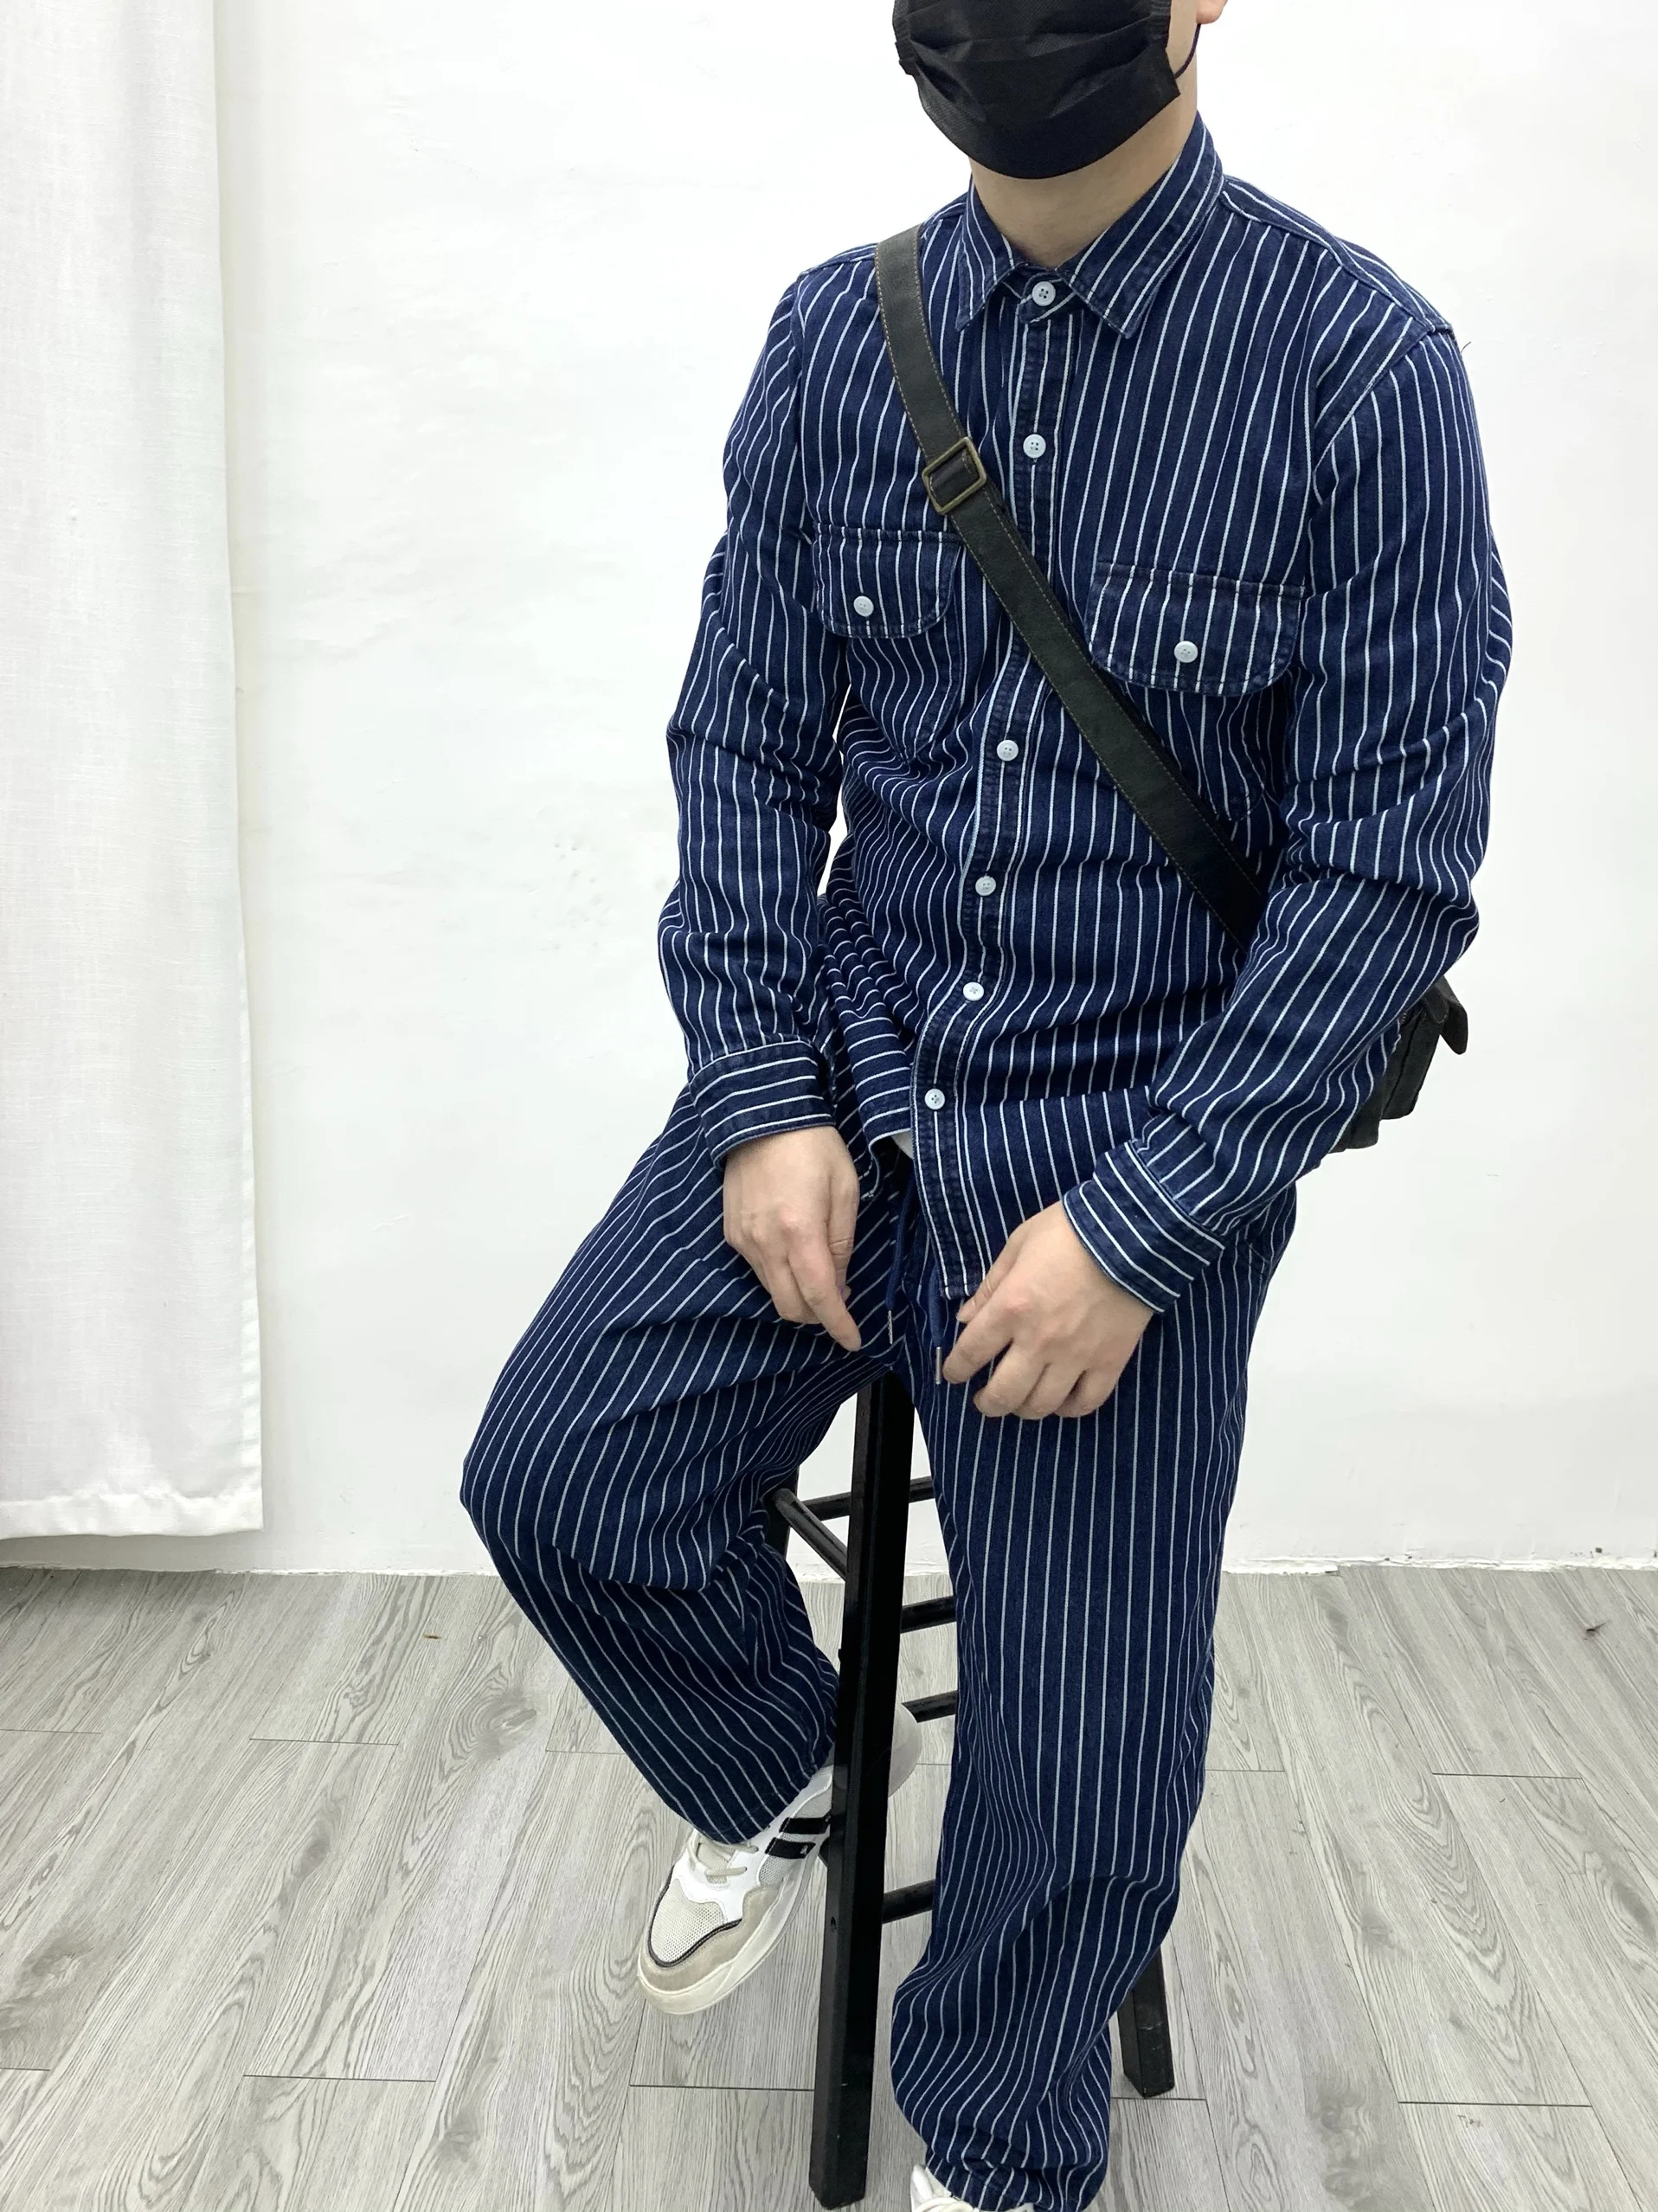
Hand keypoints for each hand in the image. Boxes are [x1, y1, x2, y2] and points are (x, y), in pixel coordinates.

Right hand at [723, 1126, 861, 1351]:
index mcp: (801, 1232)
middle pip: (790, 1306)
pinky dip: (779, 1275)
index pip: (820, 1297)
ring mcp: (744, 1240)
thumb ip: (842, 1242)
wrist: (763, 1115)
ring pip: (772, 1291)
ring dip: (797, 1296)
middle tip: (839, 1301)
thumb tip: (840, 1283)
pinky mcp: (731, 1232)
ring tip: (819, 1275)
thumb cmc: (813, 1146)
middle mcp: (766, 1243)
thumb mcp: (845, 1190)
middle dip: (817, 1316)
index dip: (838, 1324)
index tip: (853, 1340)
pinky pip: (758, 1270)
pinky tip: (794, 1255)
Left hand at [941, 1204, 1152, 1418]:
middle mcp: (1039, 1340)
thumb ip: (990, 1285)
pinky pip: (1086, 1402)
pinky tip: (1061, 1402)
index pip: (971, 1353)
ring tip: (1020, 1403)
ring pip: (1042, 1405)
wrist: (1132, 1234)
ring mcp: (1076, 1356)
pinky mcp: (1109, 1362)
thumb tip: (966, 1318)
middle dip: (987, 1403)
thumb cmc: (1069, 1231)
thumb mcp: (1018, 1245)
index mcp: (1011, 1308)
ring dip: (1024, 1410)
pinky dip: (1069, 1409)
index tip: (954, 1374)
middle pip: (1003, 1393)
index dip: (955, 1369)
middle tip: (984, 1401)